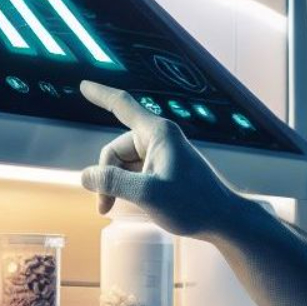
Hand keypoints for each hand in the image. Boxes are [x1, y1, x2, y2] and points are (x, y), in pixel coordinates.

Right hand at [80, 81, 242, 237]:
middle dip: (106, 175)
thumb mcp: (148, 194)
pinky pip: (135, 173)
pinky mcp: (164, 171)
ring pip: (123, 164)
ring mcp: (162, 155)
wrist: (223, 220)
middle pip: (115, 149)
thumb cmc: (193, 204)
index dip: (101, 95)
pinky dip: (127, 187)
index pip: (122, 105)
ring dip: (115, 185)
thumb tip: (86, 176)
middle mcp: (159, 139)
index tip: (84, 85)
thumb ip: (113, 182)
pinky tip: (132, 205)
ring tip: (115, 208)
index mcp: (157, 133)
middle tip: (104, 206)